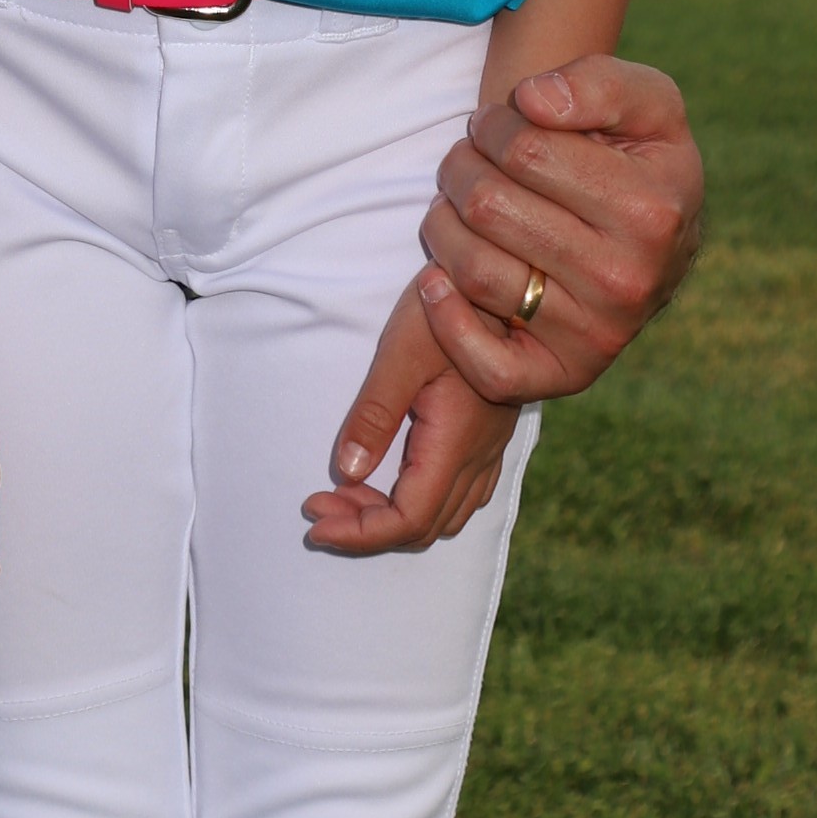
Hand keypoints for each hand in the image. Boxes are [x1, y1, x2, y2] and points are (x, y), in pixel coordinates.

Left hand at [302, 272, 516, 552]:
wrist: (502, 284)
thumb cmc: (446, 309)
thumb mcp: (401, 354)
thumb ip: (375, 415)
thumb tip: (346, 473)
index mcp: (455, 443)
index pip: (408, 519)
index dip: (359, 533)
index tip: (314, 520)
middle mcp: (478, 457)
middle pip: (424, 527)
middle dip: (366, 528)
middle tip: (318, 505)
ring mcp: (489, 449)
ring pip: (443, 516)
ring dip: (391, 517)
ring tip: (344, 494)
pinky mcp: (490, 436)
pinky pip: (459, 495)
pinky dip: (418, 502)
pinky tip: (389, 480)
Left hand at [415, 55, 705, 406]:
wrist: (663, 248)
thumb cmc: (642, 163)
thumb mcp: (649, 105)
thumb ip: (598, 83)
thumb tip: (534, 101)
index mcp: (650, 212)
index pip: (524, 151)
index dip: (494, 126)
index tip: (496, 124)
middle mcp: (626, 281)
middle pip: (489, 208)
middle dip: (462, 168)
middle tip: (467, 159)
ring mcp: (596, 336)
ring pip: (474, 271)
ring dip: (442, 225)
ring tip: (455, 202)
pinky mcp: (565, 375)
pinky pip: (488, 367)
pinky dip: (446, 321)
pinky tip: (435, 279)